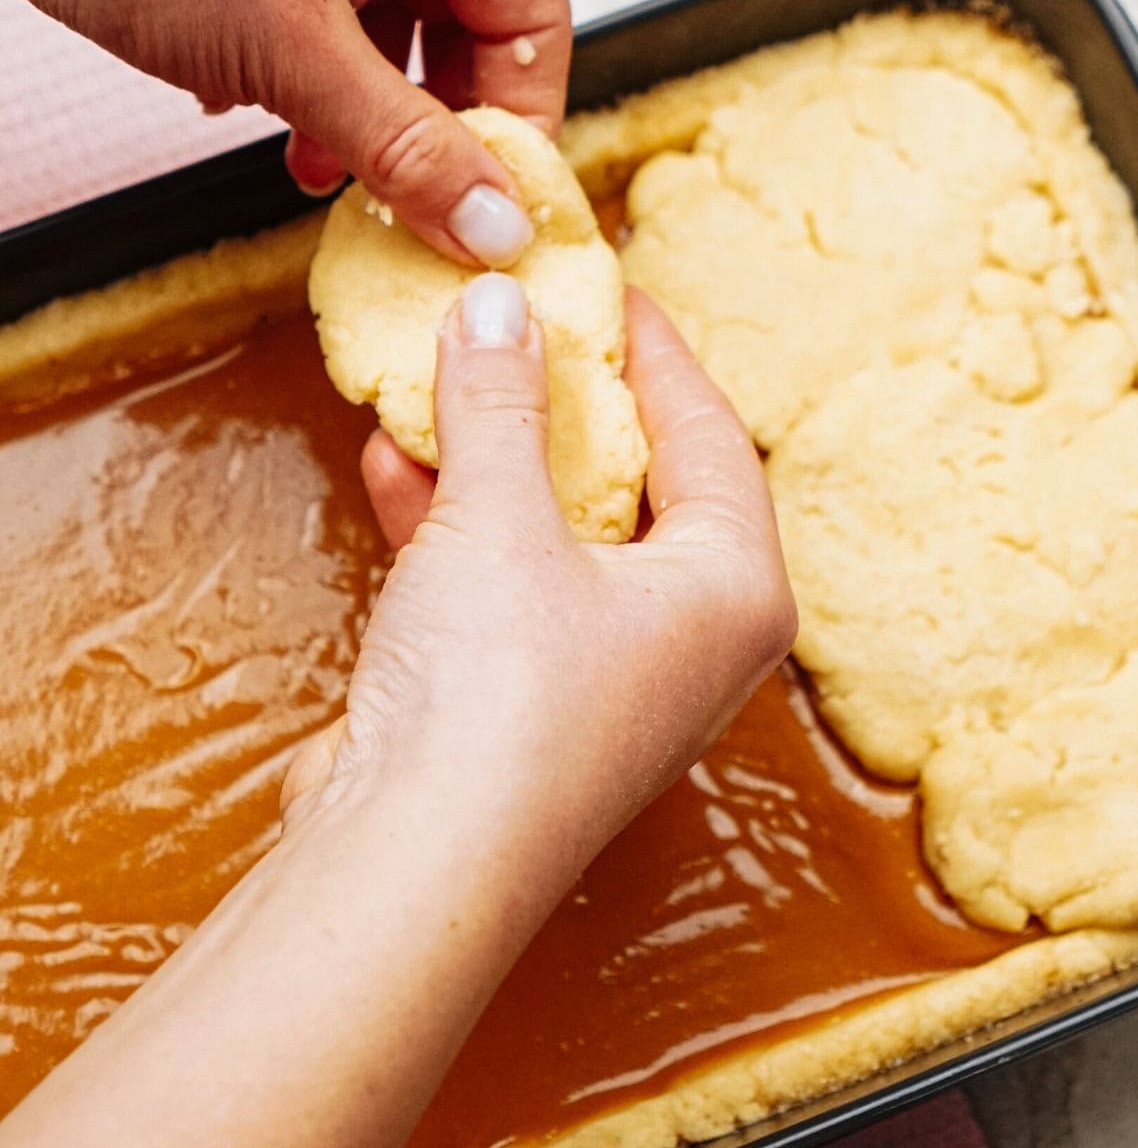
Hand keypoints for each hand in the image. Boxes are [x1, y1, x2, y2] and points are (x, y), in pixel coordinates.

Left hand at [0, 0, 570, 265]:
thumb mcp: (298, 58)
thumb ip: (408, 150)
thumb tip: (494, 223)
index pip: (536, 21)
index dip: (519, 127)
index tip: (494, 209)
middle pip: (471, 30)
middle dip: (435, 127)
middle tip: (412, 202)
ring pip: (397, 30)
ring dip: (369, 116)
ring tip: (324, 171)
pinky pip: (337, 13)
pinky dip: (317, 78)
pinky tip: (267, 116)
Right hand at [0, 280, 793, 1147]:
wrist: (414, 864)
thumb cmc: (501, 698)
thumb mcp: (501, 518)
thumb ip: (501, 403)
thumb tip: (497, 308)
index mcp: (734, 588)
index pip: (708, 429)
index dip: (651, 347)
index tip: (605, 282)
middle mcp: (689, 635)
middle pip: (636, 478)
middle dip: (559, 401)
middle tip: (518, 322)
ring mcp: (609, 673)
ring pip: (559, 530)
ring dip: (490, 457)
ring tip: (436, 380)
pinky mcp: (530, 699)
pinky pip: (504, 581)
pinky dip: (454, 524)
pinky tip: (395, 464)